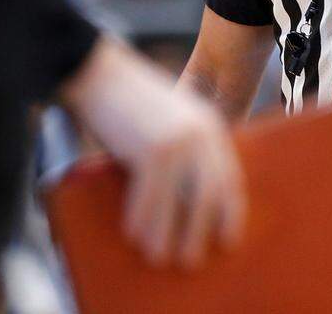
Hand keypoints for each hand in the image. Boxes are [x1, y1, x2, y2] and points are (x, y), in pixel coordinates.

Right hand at [59, 38, 245, 267]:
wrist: (101, 72)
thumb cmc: (130, 99)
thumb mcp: (171, 118)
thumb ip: (185, 148)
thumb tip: (184, 195)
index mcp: (211, 125)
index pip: (229, 175)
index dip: (230, 210)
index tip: (229, 238)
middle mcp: (201, 134)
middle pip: (210, 193)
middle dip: (202, 230)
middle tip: (192, 259)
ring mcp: (178, 141)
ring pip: (181, 200)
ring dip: (169, 233)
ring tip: (160, 256)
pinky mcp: (153, 149)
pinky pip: (150, 195)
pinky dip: (142, 218)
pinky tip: (135, 234)